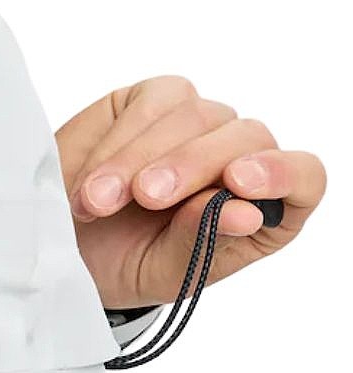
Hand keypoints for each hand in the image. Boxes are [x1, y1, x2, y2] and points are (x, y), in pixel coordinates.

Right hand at [53, 75, 325, 310]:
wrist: (67, 249)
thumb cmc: (127, 266)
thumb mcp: (167, 273)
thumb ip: (202, 243)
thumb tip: (245, 214)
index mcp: (263, 209)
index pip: (304, 177)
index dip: (281, 172)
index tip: (239, 181)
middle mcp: (239, 159)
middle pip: (245, 137)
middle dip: (190, 166)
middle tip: (144, 198)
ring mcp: (202, 124)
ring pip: (195, 115)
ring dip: (139, 159)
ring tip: (97, 203)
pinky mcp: (157, 99)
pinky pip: (153, 104)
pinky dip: (118, 144)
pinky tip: (93, 183)